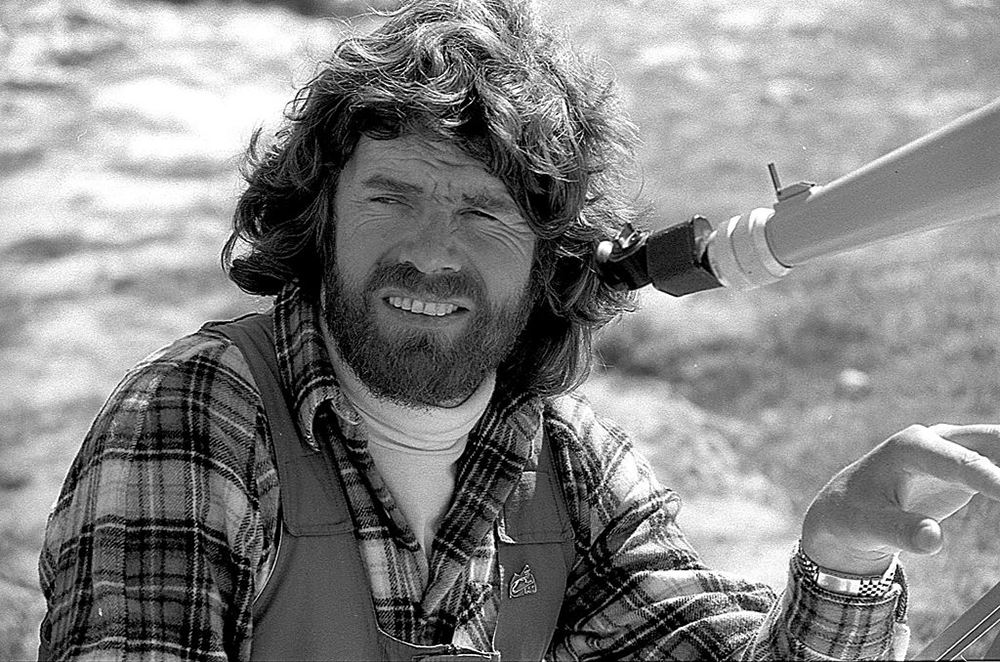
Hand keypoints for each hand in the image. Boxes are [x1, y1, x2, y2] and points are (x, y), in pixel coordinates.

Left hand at [801, 424, 999, 574]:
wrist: (845, 511)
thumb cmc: (852, 516)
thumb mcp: (868, 526)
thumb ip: (900, 531)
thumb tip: (932, 539)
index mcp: (911, 447)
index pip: (961, 461)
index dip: (992, 478)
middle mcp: (935, 440)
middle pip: (991, 444)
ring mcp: (952, 450)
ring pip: (998, 451)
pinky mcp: (964, 468)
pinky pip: (999, 468)